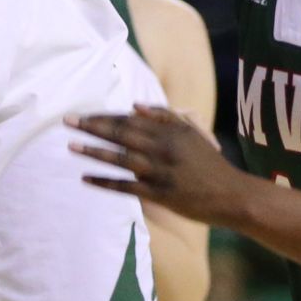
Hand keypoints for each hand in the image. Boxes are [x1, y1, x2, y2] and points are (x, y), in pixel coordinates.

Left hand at [68, 105, 251, 226]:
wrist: (232, 195)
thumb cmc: (210, 163)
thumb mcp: (192, 133)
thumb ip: (165, 117)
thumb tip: (135, 106)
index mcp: (170, 131)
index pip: (130, 120)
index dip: (105, 116)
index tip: (84, 114)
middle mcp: (163, 149)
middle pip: (121, 135)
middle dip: (92, 127)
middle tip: (67, 121)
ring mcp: (160, 173)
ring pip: (121, 159)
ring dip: (94, 152)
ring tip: (71, 146)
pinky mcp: (160, 195)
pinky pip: (127, 187)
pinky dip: (105, 182)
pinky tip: (86, 177)